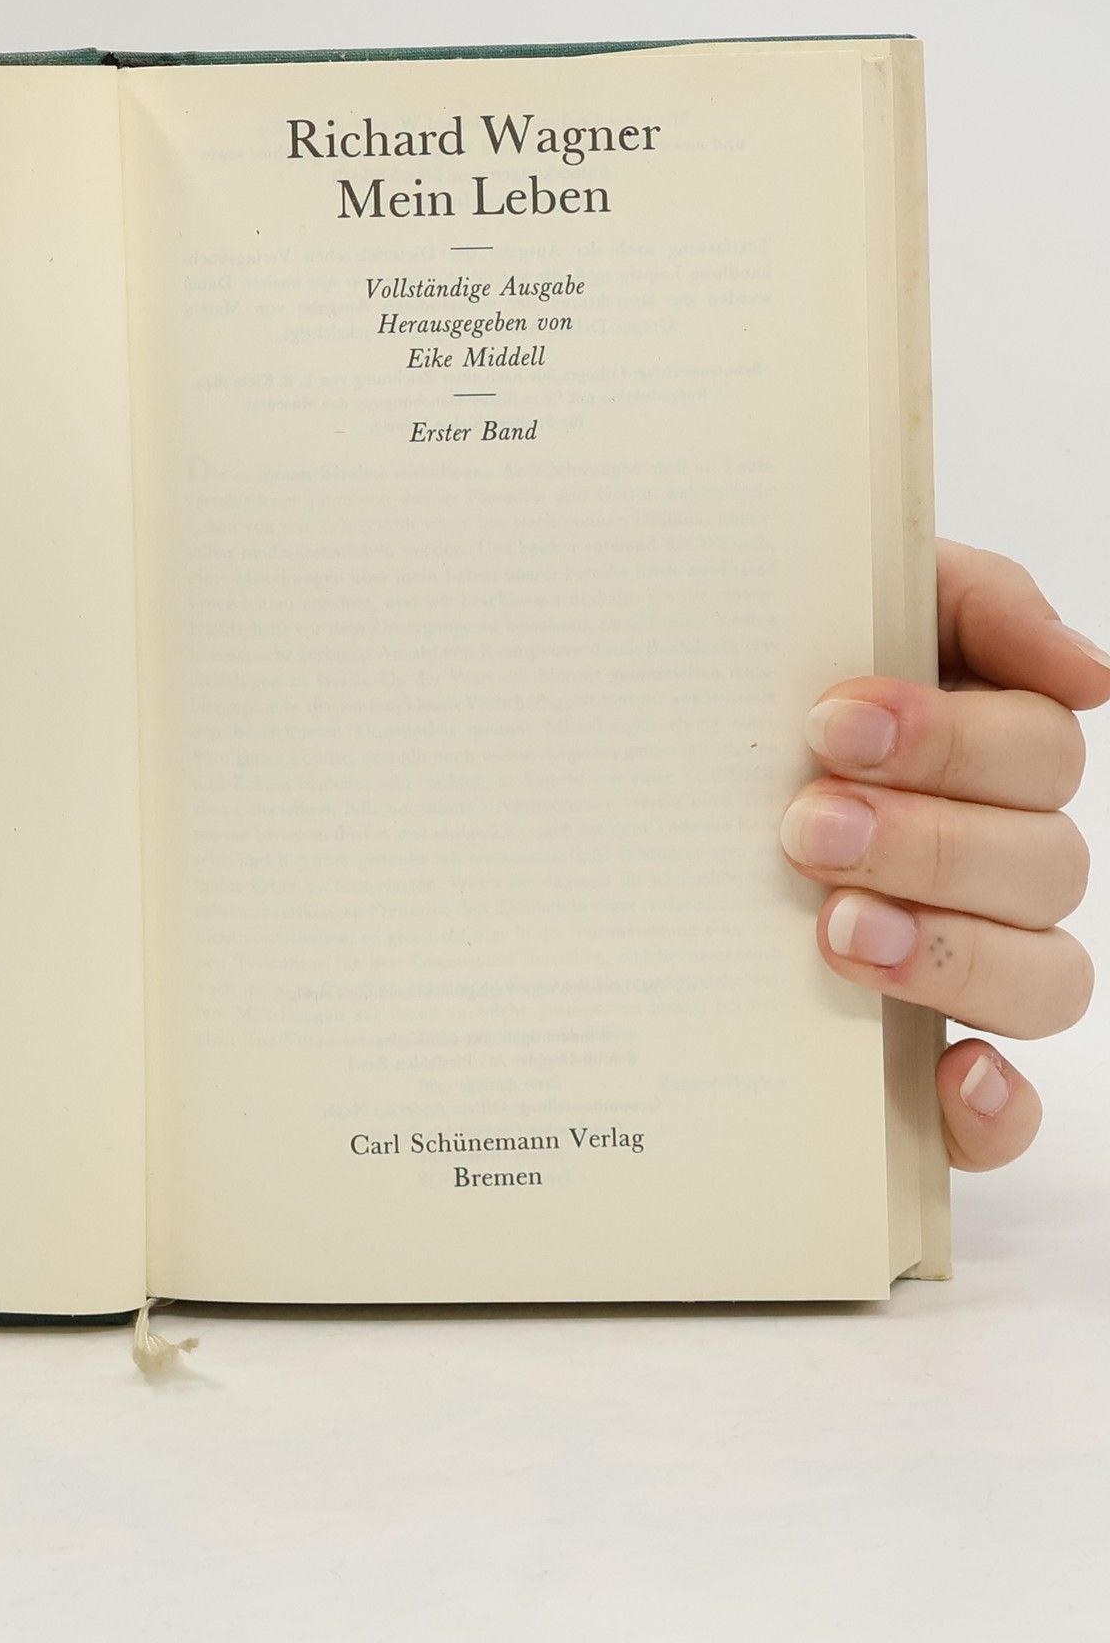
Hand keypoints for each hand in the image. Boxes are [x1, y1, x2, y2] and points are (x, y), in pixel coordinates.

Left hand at [782, 542, 1104, 1170]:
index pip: (1037, 750)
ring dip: (952, 957)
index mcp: (986, 756)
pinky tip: (950, 1074)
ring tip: (834, 932)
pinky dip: (991, 1107)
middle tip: (806, 828)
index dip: (952, 741)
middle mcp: (994, 863)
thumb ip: (968, 601)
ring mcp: (968, 964)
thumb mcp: (844, 607)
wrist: (646, 761)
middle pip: (1042, 864)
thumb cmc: (758, 687)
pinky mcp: (922, 1062)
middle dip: (928, 843)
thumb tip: (1088, 672)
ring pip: (1045, 979)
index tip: (831, 725)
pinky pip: (1001, 1111)